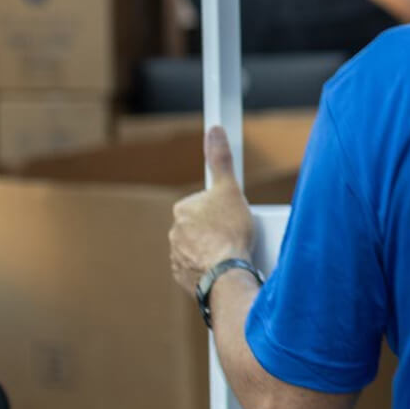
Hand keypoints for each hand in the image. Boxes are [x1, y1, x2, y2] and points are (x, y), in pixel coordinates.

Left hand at [169, 127, 257, 292]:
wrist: (227, 273)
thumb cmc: (229, 231)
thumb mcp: (229, 188)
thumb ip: (220, 159)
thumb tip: (215, 132)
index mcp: (183, 210)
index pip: (203, 203)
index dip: (220, 208)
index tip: (231, 216)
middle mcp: (175, 233)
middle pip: (200, 226)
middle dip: (215, 228)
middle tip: (235, 232)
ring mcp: (178, 256)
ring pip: (198, 247)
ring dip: (212, 248)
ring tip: (231, 251)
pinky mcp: (183, 276)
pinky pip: (196, 267)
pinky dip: (208, 266)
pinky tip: (223, 265)